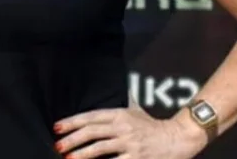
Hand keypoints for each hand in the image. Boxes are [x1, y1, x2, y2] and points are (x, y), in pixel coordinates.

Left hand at [53, 96, 207, 158]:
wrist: (179, 138)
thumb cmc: (154, 126)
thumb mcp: (137, 110)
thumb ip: (125, 101)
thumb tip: (121, 86)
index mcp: (119, 115)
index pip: (90, 116)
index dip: (72, 122)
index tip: (57, 127)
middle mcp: (122, 127)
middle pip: (91, 132)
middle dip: (72, 139)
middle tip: (58, 145)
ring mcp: (129, 143)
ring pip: (100, 148)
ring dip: (82, 154)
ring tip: (68, 158)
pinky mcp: (137, 158)